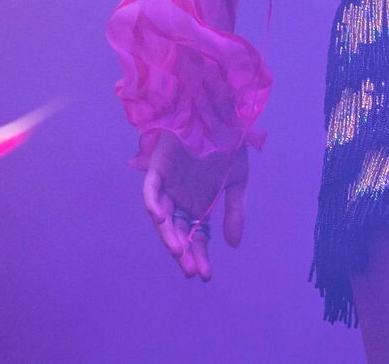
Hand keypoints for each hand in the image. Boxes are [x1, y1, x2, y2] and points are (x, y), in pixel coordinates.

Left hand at [141, 135, 248, 281]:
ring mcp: (168, 184)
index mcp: (199, 204)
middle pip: (177, 232)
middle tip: (191, 271)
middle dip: (184, 253)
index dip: (198, 255)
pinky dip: (153, 204)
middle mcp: (180, 198)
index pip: (195, 236)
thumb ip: (234, 212)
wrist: (222, 113)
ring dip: (168, 235)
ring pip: (162, 217)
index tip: (204, 275)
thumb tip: (234, 245)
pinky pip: (151, 191)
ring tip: (178, 252)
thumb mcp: (237, 182)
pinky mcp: (158, 168)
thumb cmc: (229, 145)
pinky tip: (161, 218)